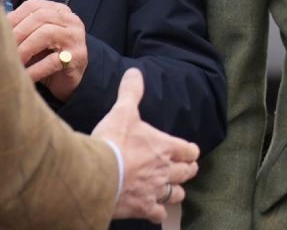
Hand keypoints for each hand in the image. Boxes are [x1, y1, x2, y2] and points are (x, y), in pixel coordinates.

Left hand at [9, 0, 87, 101]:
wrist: (69, 79)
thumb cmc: (46, 56)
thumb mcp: (33, 38)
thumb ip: (19, 28)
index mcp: (59, 11)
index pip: (33, 6)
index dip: (13, 18)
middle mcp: (71, 20)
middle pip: (40, 17)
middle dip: (17, 34)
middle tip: (1, 49)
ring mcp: (76, 38)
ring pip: (47, 34)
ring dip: (24, 49)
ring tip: (12, 62)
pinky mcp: (78, 57)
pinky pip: (53, 61)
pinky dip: (35, 69)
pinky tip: (24, 77)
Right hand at [93, 68, 199, 222]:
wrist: (95, 175)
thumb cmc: (112, 142)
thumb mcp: (123, 112)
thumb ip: (131, 92)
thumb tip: (134, 72)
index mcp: (165, 147)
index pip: (190, 150)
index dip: (189, 151)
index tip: (186, 152)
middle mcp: (165, 170)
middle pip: (187, 173)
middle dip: (186, 171)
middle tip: (182, 169)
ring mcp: (155, 191)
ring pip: (177, 194)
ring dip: (175, 191)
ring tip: (169, 189)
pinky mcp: (143, 208)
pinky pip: (159, 214)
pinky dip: (158, 212)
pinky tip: (152, 209)